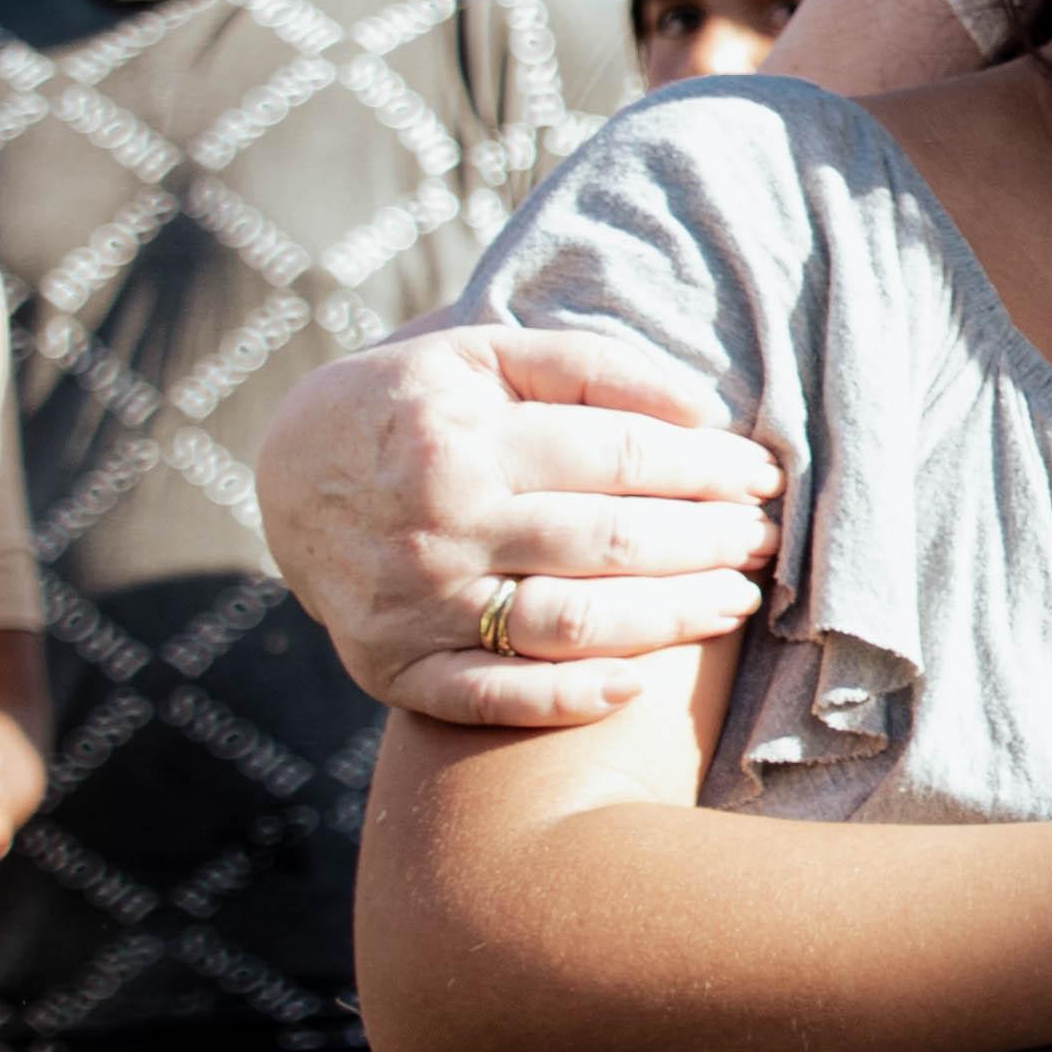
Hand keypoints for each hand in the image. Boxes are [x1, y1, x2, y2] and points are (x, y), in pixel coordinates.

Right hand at [254, 327, 783, 727]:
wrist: (286, 478)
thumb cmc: (414, 406)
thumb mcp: (481, 354)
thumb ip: (587, 365)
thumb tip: (698, 405)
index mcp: (462, 436)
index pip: (619, 456)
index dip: (707, 468)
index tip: (763, 473)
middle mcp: (438, 523)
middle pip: (607, 541)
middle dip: (707, 541)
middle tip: (765, 538)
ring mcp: (415, 604)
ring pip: (568, 622)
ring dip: (670, 618)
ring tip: (737, 600)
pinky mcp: (394, 669)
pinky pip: (491, 696)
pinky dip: (568, 697)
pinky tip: (638, 684)